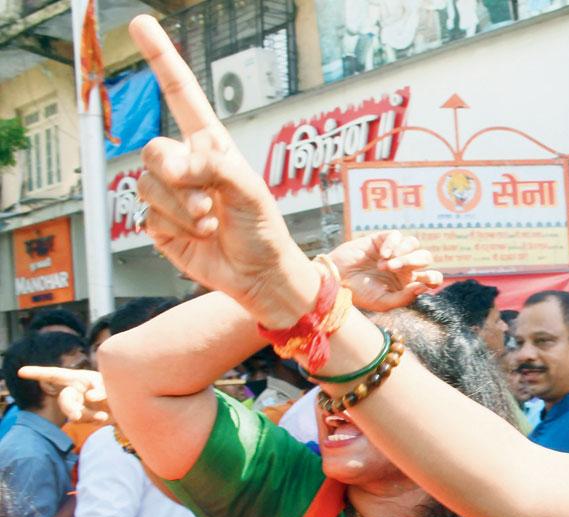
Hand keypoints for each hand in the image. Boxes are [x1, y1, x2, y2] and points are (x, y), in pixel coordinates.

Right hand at [18, 366, 110, 423]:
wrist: (128, 405)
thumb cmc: (118, 387)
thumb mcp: (112, 384)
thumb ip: (102, 388)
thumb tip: (89, 396)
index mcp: (79, 377)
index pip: (55, 374)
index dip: (38, 373)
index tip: (21, 372)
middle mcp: (75, 389)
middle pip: (64, 399)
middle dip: (68, 408)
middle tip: (75, 417)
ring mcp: (78, 403)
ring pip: (73, 412)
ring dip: (86, 416)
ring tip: (103, 415)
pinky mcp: (83, 415)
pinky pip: (82, 419)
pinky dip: (93, 419)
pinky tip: (103, 417)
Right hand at [129, 16, 316, 327]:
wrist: (260, 276)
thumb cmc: (264, 230)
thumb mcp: (250, 191)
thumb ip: (215, 168)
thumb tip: (180, 163)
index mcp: (211, 147)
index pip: (181, 97)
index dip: (161, 61)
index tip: (141, 26)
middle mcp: (187, 166)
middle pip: (153, 151)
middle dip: (176, 175)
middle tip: (204, 198)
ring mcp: (171, 196)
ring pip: (149, 187)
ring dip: (183, 208)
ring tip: (210, 222)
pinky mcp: (160, 225)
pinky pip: (149, 218)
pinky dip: (177, 228)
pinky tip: (201, 236)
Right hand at [327, 231, 443, 311]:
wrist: (336, 280)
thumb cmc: (359, 294)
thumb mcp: (383, 303)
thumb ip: (405, 298)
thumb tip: (424, 286)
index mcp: (408, 282)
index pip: (432, 277)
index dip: (434, 277)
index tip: (424, 279)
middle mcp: (405, 265)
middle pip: (425, 257)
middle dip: (414, 262)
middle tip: (395, 269)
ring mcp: (394, 251)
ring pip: (413, 243)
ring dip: (403, 254)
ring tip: (384, 265)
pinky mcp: (381, 239)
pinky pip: (396, 235)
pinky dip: (392, 244)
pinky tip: (382, 255)